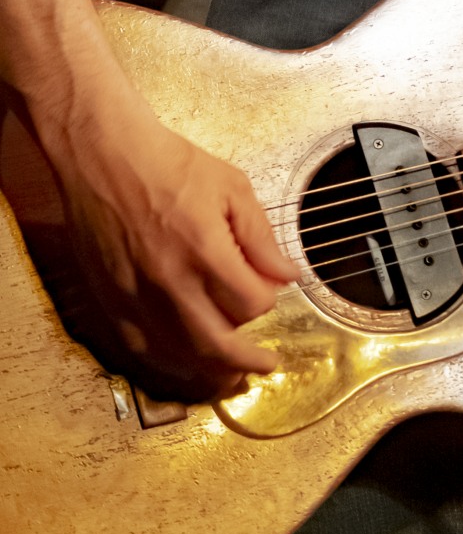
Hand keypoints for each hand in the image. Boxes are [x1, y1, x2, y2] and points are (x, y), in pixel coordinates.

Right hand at [53, 95, 297, 401]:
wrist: (105, 158)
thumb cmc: (169, 164)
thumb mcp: (231, 187)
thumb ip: (260, 236)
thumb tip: (286, 275)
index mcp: (204, 251)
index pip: (251, 303)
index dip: (268, 298)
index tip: (270, 287)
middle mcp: (169, 283)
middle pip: (216, 345)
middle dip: (247, 360)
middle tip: (265, 366)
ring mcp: (136, 298)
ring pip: (179, 355)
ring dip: (210, 371)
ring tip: (232, 375)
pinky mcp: (111, 302)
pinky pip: (141, 349)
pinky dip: (167, 362)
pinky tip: (185, 361)